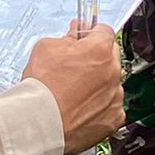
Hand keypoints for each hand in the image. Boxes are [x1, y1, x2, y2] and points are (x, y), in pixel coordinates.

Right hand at [22, 22, 124, 154]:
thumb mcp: (45, 48)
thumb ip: (66, 38)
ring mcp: (115, 97)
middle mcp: (113, 72)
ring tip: (73, 94)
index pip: (104, 31)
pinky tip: (81, 109)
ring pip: (111, 84)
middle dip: (95, 59)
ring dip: (98, 85)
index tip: (85, 39)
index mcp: (99, 50)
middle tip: (75, 68)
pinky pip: (111, 108)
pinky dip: (100, 108)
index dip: (91, 34)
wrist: (39, 123)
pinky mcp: (113, 119)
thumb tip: (73, 36)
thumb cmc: (42, 87)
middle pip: (110, 57)